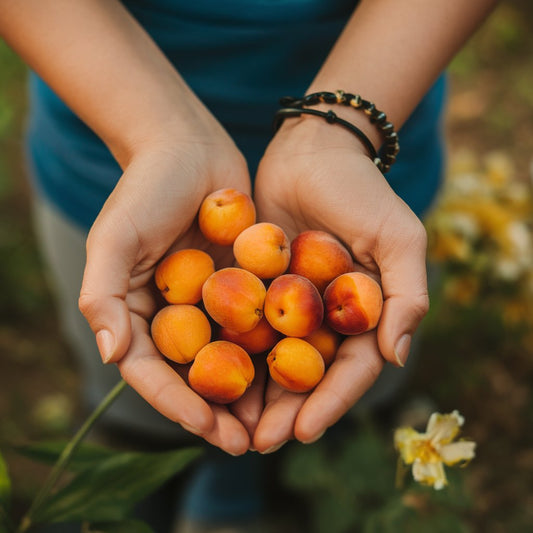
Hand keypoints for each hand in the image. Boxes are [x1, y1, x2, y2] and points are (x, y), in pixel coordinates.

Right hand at [78, 122, 257, 454]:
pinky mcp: (242, 284)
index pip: (151, 372)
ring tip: (274, 424)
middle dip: (218, 412)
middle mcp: (173, 314)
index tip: (208, 431)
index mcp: (136, 313)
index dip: (177, 405)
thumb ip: (102, 296)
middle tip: (248, 443)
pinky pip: (257, 324)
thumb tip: (110, 356)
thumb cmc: (145, 188)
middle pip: (194, 374)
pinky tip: (297, 373)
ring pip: (230, 358)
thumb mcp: (114, 237)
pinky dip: (272, 351)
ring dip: (250, 393)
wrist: (189, 146)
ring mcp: (209, 302)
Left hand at [252, 116, 428, 450]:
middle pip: (309, 375)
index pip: (352, 370)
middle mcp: (329, 317)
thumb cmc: (359, 189)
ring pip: (274, 360)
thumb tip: (396, 355)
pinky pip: (246, 328)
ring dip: (255, 396)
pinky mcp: (259, 287)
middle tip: (258, 443)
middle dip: (287, 412)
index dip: (331, 403)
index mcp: (365, 313)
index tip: (304, 433)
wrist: (311, 151)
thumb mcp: (397, 235)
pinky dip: (232, 355)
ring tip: (231, 428)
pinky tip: (209, 379)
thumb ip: (406, 294)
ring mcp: (292, 304)